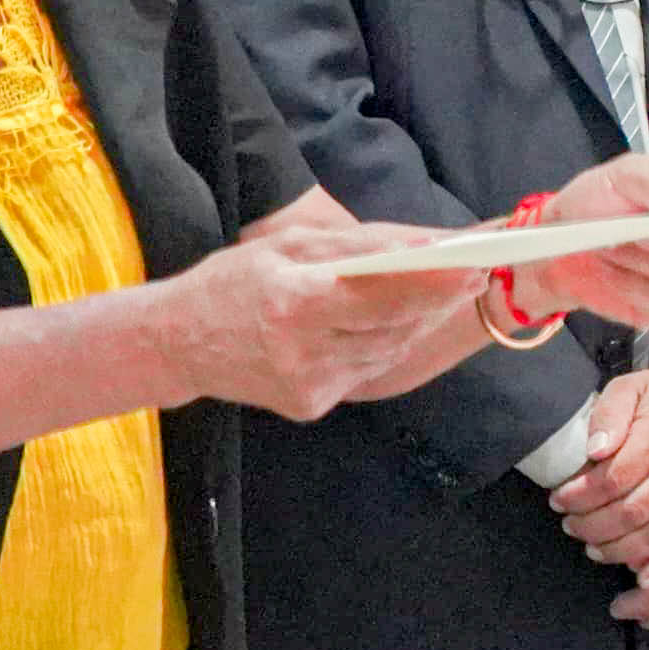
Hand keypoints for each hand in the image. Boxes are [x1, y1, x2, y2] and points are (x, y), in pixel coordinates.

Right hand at [175, 224, 479, 420]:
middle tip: (472, 271)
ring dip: (416, 321)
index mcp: (294, 303)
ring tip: (437, 291)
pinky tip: (390, 323)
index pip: (381, 295)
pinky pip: (366, 370)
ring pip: (388, 351)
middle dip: (436, 298)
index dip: (432, 282)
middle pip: (394, 326)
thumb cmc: (232, 282)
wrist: (176, 344)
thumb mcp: (288, 246)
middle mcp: (304, 353)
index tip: (472, 263)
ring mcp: (310, 387)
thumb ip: (359, 246)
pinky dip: (384, 344)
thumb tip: (428, 243)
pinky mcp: (312, 406)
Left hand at [552, 367, 648, 623]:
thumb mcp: (632, 386)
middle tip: (570, 526)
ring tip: (593, 547)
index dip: (579, 496)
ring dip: (619, 549)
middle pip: (630, 512)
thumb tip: (594, 450)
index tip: (558, 500)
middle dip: (592, 526)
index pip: (612, 479)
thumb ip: (609, 414)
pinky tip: (644, 576)